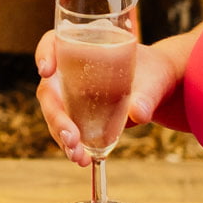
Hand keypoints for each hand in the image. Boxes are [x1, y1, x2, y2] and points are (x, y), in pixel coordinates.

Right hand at [35, 30, 179, 166]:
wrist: (159, 88)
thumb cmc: (155, 73)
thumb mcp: (155, 80)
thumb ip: (146, 95)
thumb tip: (138, 114)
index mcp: (84, 46)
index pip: (53, 42)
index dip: (44, 54)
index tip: (46, 71)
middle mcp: (70, 69)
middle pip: (50, 87)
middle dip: (56, 115)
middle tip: (71, 137)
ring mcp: (71, 94)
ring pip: (55, 113)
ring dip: (61, 136)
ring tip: (78, 156)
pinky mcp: (78, 114)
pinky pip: (68, 129)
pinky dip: (72, 146)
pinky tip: (84, 159)